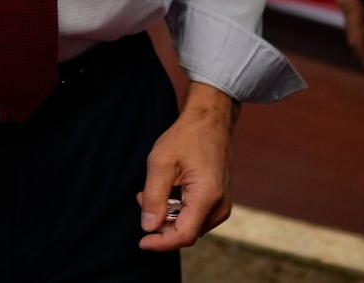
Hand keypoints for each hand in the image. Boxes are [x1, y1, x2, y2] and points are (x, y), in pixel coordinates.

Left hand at [136, 81, 236, 250]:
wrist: (210, 121)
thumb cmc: (186, 137)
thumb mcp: (161, 162)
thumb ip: (154, 197)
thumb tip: (148, 227)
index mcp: (207, 196)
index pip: (184, 236)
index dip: (160, 243)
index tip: (141, 241)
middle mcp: (220, 206)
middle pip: (186, 234)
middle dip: (160, 225)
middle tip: (142, 199)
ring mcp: (222, 205)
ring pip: (190, 227)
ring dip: (167, 217)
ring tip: (150, 192)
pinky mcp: (220, 202)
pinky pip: (196, 217)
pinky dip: (178, 211)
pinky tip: (167, 192)